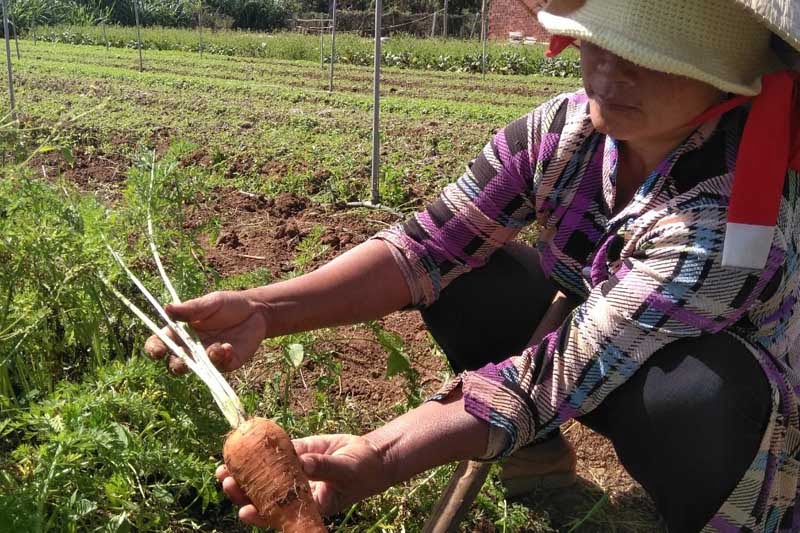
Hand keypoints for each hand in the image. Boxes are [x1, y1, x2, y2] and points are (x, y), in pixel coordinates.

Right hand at [144, 290, 267, 373]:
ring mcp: (208, 358)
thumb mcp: (210, 302)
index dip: (154, 349)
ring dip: (205, 361)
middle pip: (175, 363)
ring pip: (198, 369)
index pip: (159, 343)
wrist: (256, 311)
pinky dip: (222, 358)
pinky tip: (229, 347)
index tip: (158, 351)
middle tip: (184, 359)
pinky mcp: (226, 363)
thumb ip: (191, 309)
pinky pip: (220, 368)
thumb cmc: (228, 305)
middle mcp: (191, 348)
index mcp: (180, 332)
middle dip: (176, 365)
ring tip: (218, 346)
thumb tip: (167, 308)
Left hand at [215, 434, 392, 526]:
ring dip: (245, 471)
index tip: (244, 511)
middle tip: (226, 481)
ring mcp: (294, 472)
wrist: (370, 457)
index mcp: (308, 505)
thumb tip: (300, 463)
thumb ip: (322, 467)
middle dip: (243, 490)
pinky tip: (244, 444)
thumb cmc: (361, 471)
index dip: (260, 514)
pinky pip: (276, 452)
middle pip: (264, 495)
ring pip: (265, 474)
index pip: (279, 513)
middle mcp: (296, 491)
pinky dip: (260, 449)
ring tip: (223, 467)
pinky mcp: (296, 453)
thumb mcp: (344, 471)